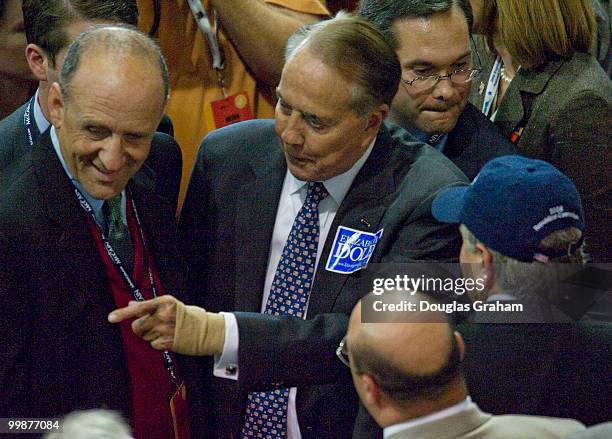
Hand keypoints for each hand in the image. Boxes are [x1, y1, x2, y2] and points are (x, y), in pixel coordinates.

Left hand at [108, 295, 225, 355]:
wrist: (206, 330)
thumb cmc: (187, 315)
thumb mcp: (170, 305)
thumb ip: (149, 305)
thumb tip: (130, 304)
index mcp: (164, 302)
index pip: (140, 307)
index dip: (124, 313)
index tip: (111, 317)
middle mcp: (163, 315)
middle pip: (137, 326)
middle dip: (142, 326)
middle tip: (155, 324)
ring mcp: (165, 330)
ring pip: (143, 336)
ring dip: (150, 335)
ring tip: (165, 330)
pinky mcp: (167, 342)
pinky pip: (151, 345)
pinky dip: (157, 343)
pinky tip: (168, 338)